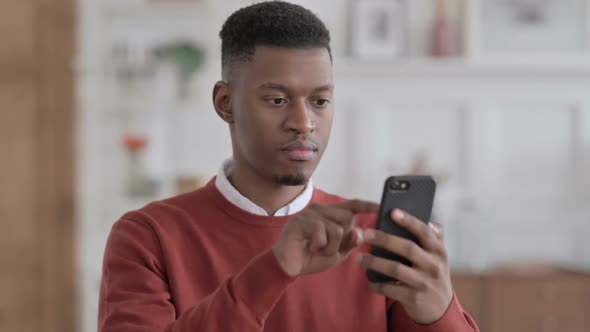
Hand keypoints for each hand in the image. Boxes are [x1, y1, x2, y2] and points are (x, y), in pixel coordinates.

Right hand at [273, 199, 378, 276]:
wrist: (289, 266)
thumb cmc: (312, 256)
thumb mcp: (338, 252)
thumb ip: (351, 242)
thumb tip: (359, 231)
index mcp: (331, 214)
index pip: (352, 206)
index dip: (367, 205)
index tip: (380, 206)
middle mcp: (321, 209)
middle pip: (348, 218)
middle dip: (342, 239)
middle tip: (326, 247)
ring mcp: (310, 213)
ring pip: (337, 229)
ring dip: (329, 246)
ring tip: (316, 248)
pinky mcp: (301, 221)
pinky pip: (322, 233)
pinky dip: (319, 246)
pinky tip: (309, 246)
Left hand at [356, 209, 452, 323]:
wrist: (441, 310)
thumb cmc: (434, 277)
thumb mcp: (440, 259)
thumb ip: (435, 240)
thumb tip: (430, 222)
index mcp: (439, 252)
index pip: (424, 232)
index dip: (409, 221)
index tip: (392, 212)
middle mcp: (433, 266)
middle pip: (407, 248)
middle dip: (385, 239)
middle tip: (365, 234)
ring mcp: (423, 283)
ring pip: (395, 269)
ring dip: (374, 262)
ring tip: (358, 258)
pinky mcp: (413, 299)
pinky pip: (390, 289)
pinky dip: (377, 284)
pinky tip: (368, 281)